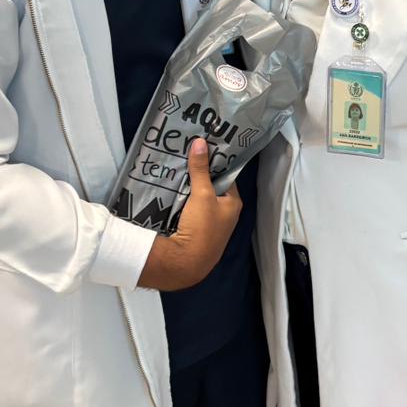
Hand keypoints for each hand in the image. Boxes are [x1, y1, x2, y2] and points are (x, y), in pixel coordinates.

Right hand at [137, 138, 241, 292]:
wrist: (186, 262)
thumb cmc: (202, 229)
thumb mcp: (202, 194)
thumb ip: (200, 169)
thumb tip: (201, 144)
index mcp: (233, 203)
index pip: (226, 176)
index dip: (216, 162)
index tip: (204, 148)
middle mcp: (225, 213)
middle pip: (212, 187)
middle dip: (200, 174)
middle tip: (187, 156)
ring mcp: (211, 223)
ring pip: (200, 198)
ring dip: (190, 187)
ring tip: (178, 169)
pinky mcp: (197, 231)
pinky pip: (190, 209)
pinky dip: (183, 201)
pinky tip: (173, 191)